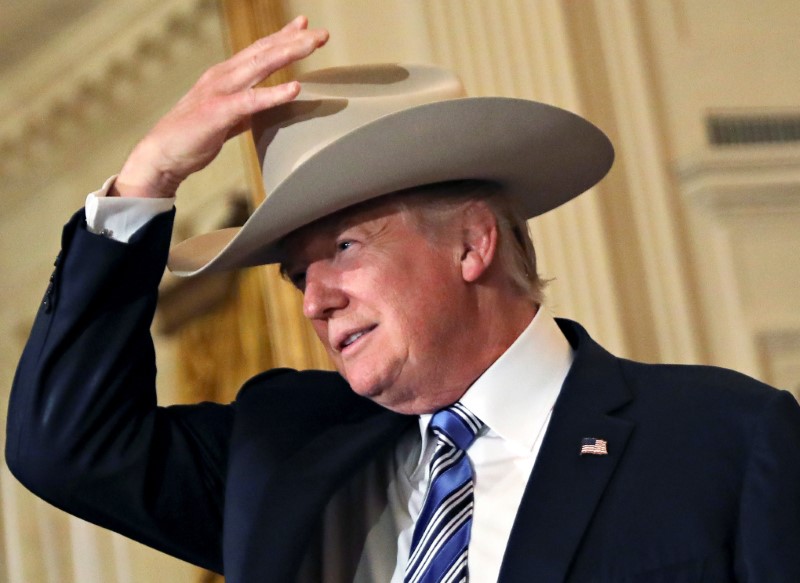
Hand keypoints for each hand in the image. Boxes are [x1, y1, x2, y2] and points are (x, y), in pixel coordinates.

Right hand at [113, 15, 327, 198]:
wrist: (162, 155)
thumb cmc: (193, 136)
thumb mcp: (226, 117)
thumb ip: (246, 108)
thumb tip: (266, 107)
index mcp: (225, 75)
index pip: (258, 50)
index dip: (282, 37)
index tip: (305, 26)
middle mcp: (223, 76)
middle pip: (264, 51)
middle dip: (294, 40)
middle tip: (322, 34)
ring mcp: (220, 91)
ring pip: (259, 66)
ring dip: (288, 53)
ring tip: (312, 45)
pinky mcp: (218, 112)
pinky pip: (251, 100)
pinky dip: (274, 93)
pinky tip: (294, 87)